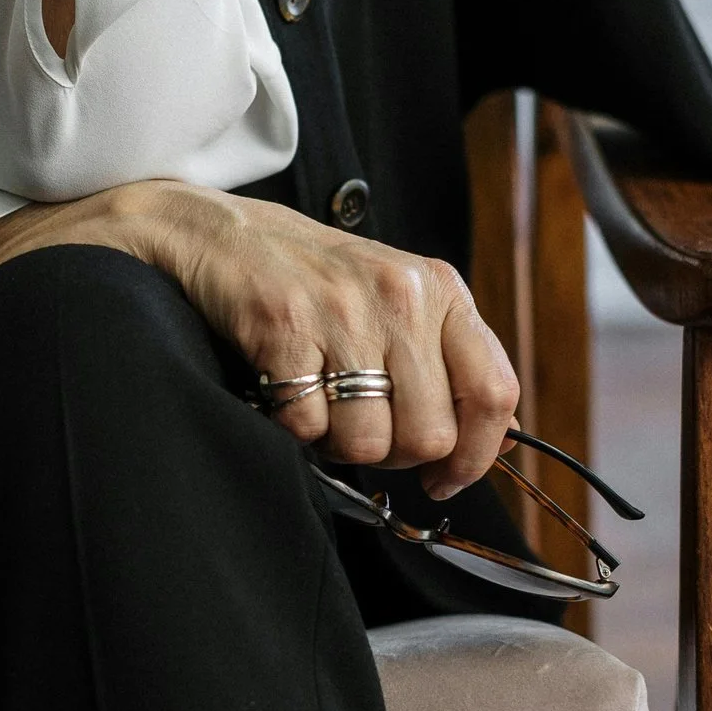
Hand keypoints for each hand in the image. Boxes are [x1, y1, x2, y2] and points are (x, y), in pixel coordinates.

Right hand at [0, 182, 520, 498]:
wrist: (216, 233)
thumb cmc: (308, 280)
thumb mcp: (391, 299)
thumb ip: (436, 359)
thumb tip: (460, 453)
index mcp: (440, 290)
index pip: (494, 392)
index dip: (475, 454)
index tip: (445, 477)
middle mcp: (401, 295)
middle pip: (428, 434)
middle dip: (392, 452)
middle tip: (358, 427)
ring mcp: (343, 310)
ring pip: (370, 442)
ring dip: (337, 444)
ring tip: (316, 404)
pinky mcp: (286, 327)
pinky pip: (308, 427)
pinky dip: (290, 427)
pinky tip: (281, 389)